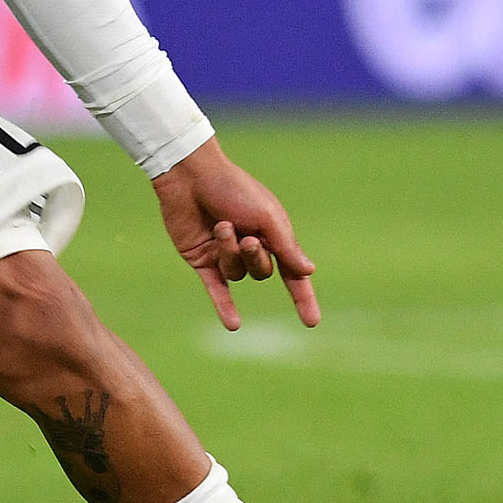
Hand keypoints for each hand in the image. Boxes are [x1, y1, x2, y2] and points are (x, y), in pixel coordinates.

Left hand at [153, 138, 317, 331]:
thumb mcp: (266, 216)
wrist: (190, 176)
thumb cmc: (232, 188)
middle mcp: (249, 246)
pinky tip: (234, 326)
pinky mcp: (201, 260)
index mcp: (271, 234)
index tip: (312, 322)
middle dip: (255, 257)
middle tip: (246, 236)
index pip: (292, 273)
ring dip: (230, 253)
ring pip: (236, 273)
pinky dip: (224, 306)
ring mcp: (224, 254)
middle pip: (262, 271)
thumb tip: (308, 272)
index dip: (302, 297)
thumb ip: (285, 246)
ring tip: (220, 227)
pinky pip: (216, 289)